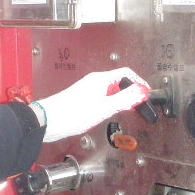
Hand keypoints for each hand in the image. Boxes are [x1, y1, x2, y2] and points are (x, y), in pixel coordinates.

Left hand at [34, 68, 150, 142]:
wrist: (49, 121)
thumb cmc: (72, 113)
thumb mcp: (104, 108)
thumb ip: (125, 99)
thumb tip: (142, 91)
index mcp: (101, 79)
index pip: (126, 74)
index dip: (139, 83)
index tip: (146, 93)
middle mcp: (95, 82)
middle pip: (119, 82)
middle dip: (131, 92)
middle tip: (138, 105)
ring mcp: (88, 90)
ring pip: (111, 91)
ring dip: (121, 99)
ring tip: (125, 111)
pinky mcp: (83, 99)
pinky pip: (103, 98)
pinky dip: (111, 104)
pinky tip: (109, 114)